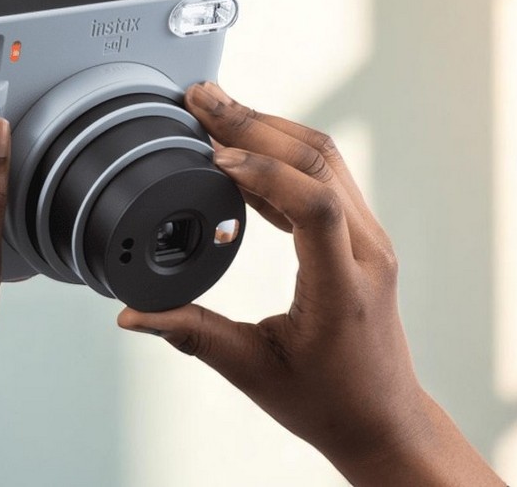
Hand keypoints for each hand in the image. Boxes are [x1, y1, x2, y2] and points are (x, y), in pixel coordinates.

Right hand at [118, 82, 501, 485]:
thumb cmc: (330, 402)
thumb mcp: (253, 371)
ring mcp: (369, 240)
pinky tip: (241, 149)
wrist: (383, 418)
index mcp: (343, 287)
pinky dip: (280, 154)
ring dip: (269, 127)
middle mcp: (366, 253)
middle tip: (203, 98)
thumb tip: (133, 315)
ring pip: (326, 158)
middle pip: (321, 161)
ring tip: (217, 107)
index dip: (264, 173)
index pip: (315, 205)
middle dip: (255, 122)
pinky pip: (324, 177)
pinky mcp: (359, 237)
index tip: (215, 155)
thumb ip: (192, 335)